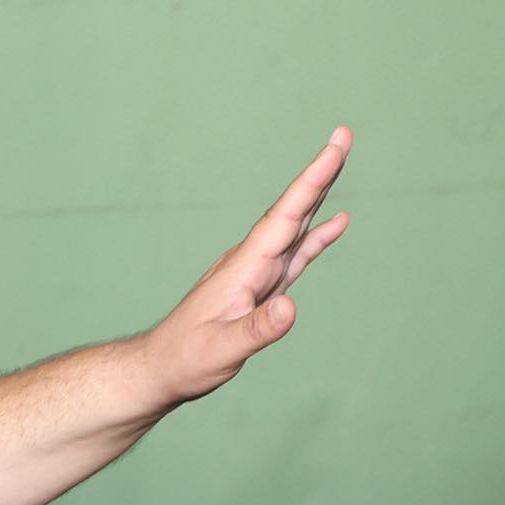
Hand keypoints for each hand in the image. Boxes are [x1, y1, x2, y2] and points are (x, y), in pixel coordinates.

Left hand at [143, 127, 351, 404]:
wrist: (161, 369)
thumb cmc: (186, 361)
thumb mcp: (222, 350)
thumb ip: (257, 330)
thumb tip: (290, 307)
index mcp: (244, 269)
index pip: (284, 218)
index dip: (311, 183)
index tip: (333, 148)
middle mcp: (251, 262)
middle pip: (292, 210)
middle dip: (319, 174)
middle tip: (343, 135)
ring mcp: (256, 272)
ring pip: (295, 226)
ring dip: (319, 195)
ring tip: (341, 161)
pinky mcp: (260, 287)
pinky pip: (295, 253)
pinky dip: (316, 236)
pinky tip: (336, 222)